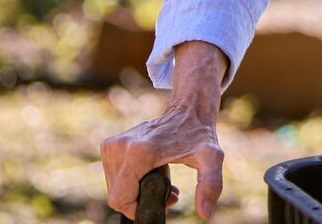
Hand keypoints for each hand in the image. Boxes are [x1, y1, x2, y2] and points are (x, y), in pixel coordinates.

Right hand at [102, 102, 223, 219]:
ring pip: (115, 187)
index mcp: (139, 152)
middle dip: (141, 199)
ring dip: (136, 191)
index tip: (162, 202)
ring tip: (164, 181)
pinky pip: (114, 177)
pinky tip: (152, 173)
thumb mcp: (212, 158)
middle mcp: (120, 146)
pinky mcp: (110, 144)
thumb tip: (205, 213)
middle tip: (170, 191)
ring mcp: (112, 144)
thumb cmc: (200, 134)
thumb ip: (211, 184)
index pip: (121, 198)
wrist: (189, 108)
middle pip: (118, 195)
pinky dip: (131, 181)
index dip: (137, 209)